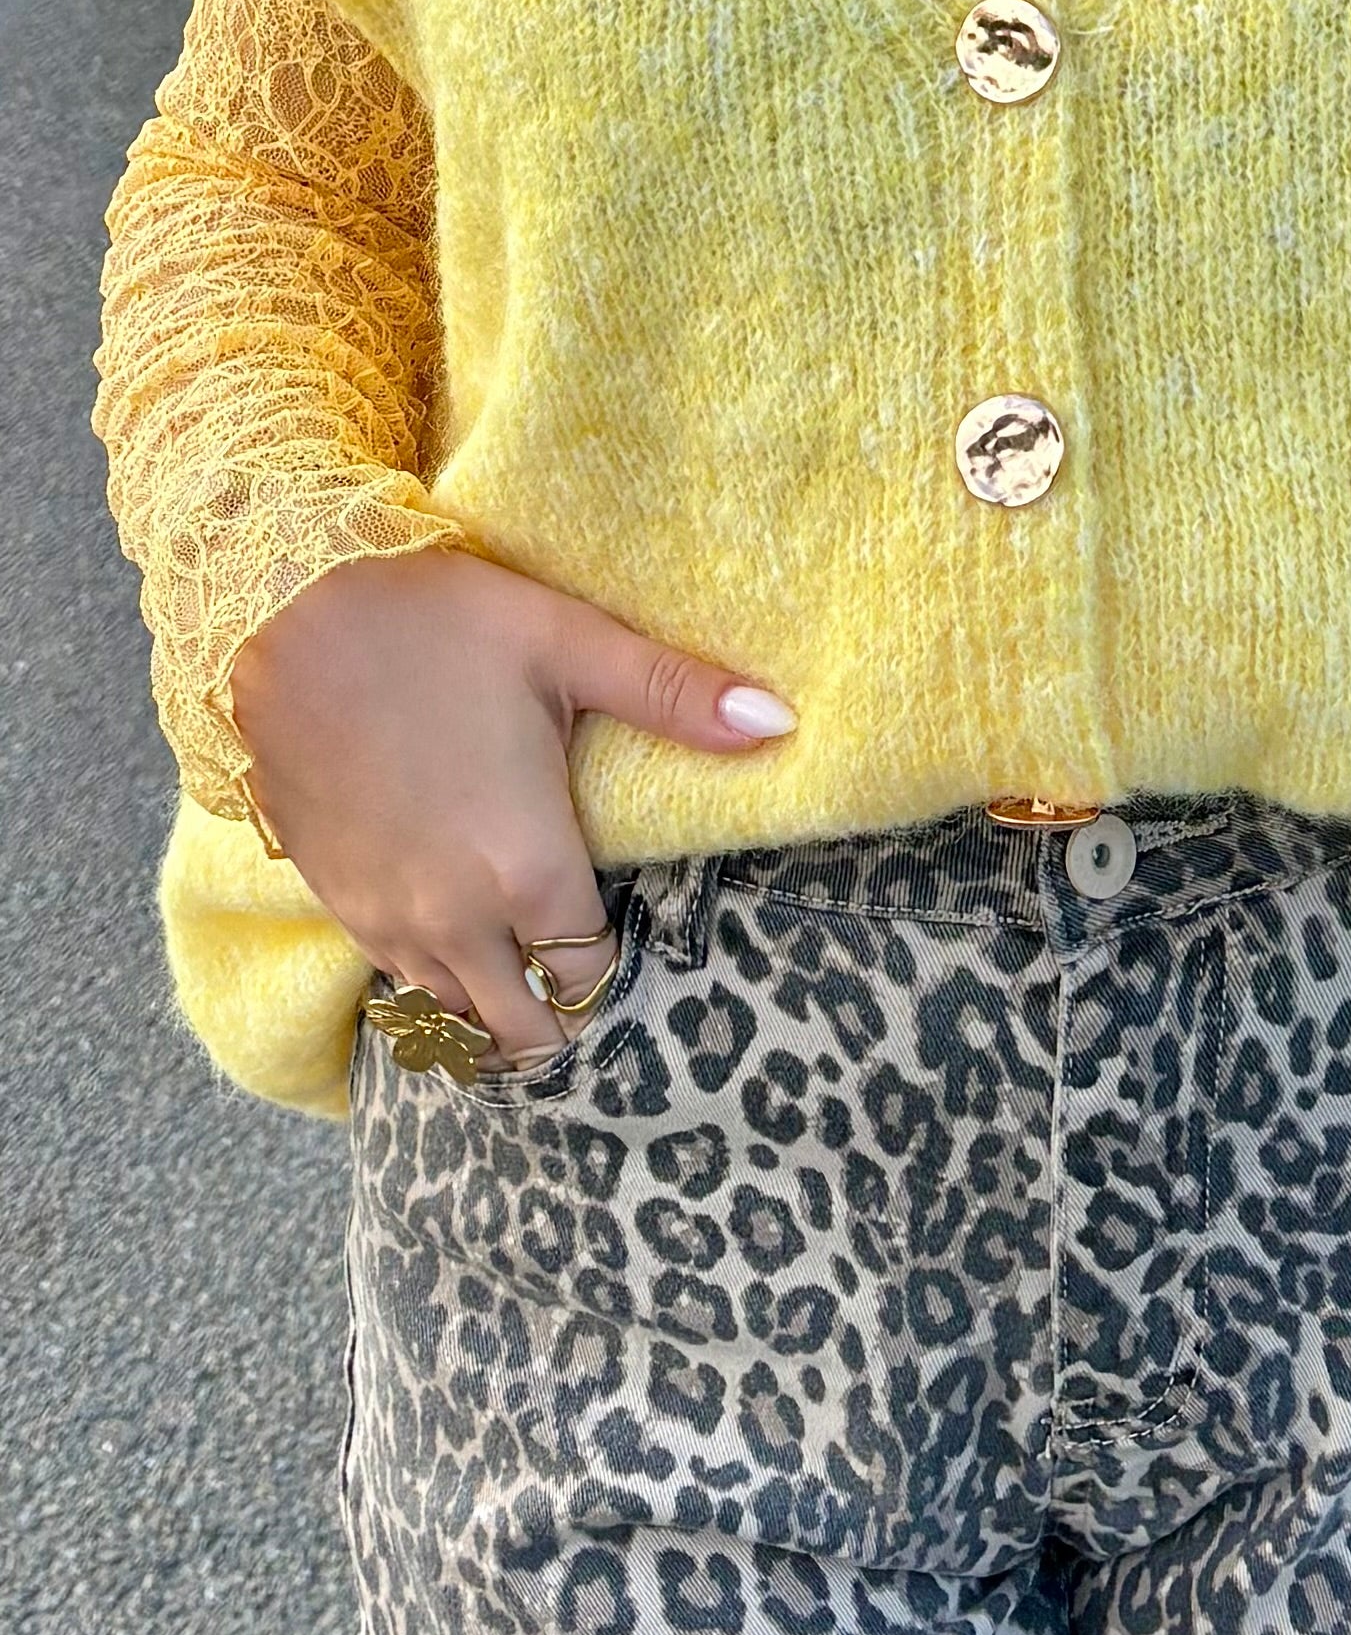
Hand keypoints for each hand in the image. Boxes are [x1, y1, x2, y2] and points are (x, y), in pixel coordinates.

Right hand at [229, 551, 794, 1067]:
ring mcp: (387, 917)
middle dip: (560, 1020)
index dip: (614, 969)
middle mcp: (456, 917)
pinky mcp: (335, 899)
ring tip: (528, 990)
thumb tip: (785, 721)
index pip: (591, 972)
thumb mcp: (568, 645)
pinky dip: (433, 980)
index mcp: (528, 868)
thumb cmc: (437, 623)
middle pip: (524, 1024)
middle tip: (584, 997)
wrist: (280, 609)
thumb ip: (677, 696)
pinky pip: (397, 976)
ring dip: (494, 1007)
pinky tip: (454, 953)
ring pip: (455, 1010)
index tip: (630, 952)